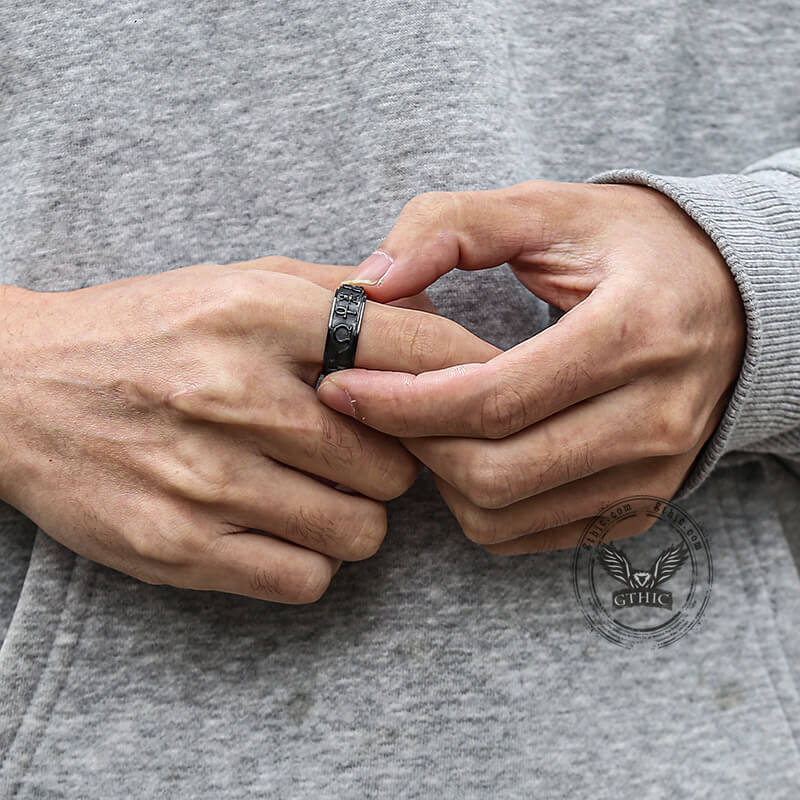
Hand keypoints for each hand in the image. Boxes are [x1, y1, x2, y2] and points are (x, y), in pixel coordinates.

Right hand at [0, 257, 492, 601]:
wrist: (15, 386)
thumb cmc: (145, 331)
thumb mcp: (235, 283)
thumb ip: (335, 295)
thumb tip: (432, 312)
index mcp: (257, 313)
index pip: (412, 346)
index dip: (467, 375)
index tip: (487, 397)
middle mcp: (233, 392)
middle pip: (398, 462)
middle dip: (395, 462)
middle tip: (360, 450)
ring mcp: (203, 477)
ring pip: (362, 530)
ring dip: (354, 514)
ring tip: (314, 488)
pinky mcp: (176, 546)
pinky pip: (308, 580)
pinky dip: (311, 560)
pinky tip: (282, 527)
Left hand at [316, 181, 745, 552]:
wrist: (731, 297)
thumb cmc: (632, 247)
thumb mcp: (548, 208)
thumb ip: (451, 226)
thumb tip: (370, 283)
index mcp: (634, 333)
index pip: (491, 399)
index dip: (400, 402)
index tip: (342, 387)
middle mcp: (655, 418)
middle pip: (494, 471)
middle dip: (412, 442)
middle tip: (373, 404)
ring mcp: (653, 473)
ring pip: (505, 515)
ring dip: (440, 478)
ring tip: (422, 422)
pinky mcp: (641, 502)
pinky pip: (532, 534)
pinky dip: (479, 505)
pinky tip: (466, 453)